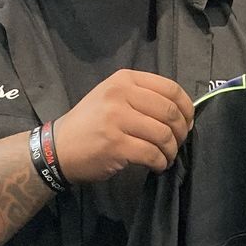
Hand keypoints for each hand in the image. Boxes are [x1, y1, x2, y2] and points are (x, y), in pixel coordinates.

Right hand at [49, 70, 194, 184]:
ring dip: (171, 150)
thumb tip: (181, 112)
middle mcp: (121, 95)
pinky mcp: (116, 145)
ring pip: (163, 135)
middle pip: (170, 112)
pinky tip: (157, 165)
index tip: (188, 122)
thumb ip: (142, 96)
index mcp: (124, 80)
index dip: (187, 108)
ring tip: (166, 156)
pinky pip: (152, 154)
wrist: (58, 148)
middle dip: (181, 132)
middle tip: (178, 143)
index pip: (171, 89)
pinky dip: (160, 162)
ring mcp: (117, 120)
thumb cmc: (90, 123)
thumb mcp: (112, 96)